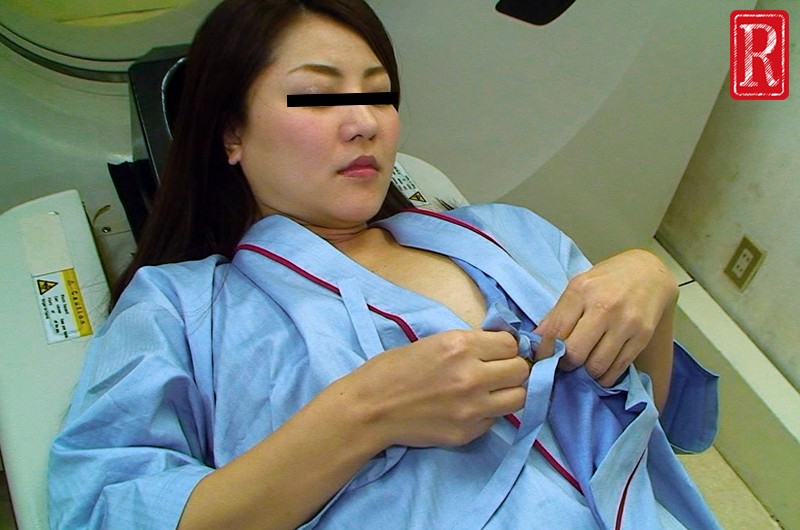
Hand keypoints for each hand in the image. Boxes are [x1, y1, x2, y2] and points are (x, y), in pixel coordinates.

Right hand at [344, 330, 528, 447]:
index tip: (497, 351)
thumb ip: (469, 344)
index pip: (511, 344)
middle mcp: (472, 376)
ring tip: (491, 391)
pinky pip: (496, 419)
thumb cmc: (393, 370)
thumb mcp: (434, 342)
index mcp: (461, 346)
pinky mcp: (468, 432)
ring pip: (519, 398)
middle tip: (496, 371)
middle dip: (512, 368)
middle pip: (521, 370)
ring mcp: (472, 408)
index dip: (506, 347)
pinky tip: (468, 408)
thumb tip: (500, 347)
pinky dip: (488, 413)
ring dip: (508, 392)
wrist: (369, 409)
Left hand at [534, 249, 677, 385]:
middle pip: (576, 352)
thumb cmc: (607, 280)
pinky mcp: (643, 337)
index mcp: (581, 291)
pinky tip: (599, 372)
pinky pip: (618, 368)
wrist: (649, 272)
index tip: (543, 360)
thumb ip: (557, 314)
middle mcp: (603, 307)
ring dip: (585, 374)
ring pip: (597, 365)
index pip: (555, 331)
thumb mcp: (578, 286)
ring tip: (582, 369)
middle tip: (564, 365)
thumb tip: (536, 342)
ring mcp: (625, 323)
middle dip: (565, 365)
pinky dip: (604, 376)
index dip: (545, 352)